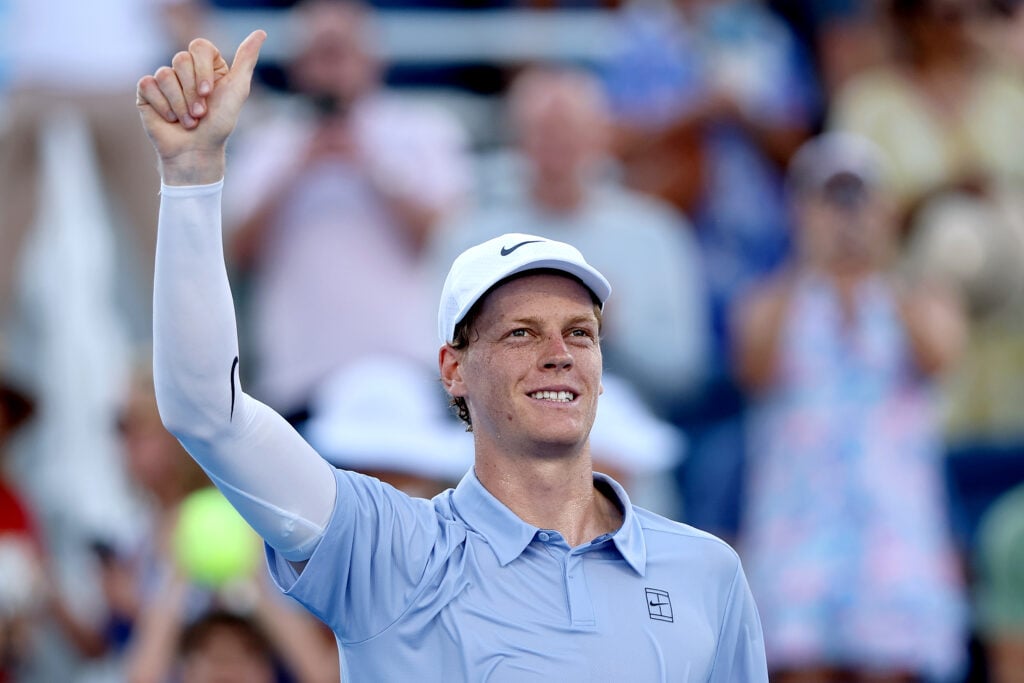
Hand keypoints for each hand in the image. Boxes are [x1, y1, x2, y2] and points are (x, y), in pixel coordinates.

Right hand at [136, 30, 265, 184]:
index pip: (199, 47)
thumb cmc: (219, 124)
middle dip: (192, 92)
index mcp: (207, 65)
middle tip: (201, 113)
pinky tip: (170, 119)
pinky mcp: (147, 91)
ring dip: (180, 104)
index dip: (203, 71)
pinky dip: (163, 106)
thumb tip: (260, 33)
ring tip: (189, 121)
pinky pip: (148, 85)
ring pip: (165, 74)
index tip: (209, 93)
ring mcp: (165, 79)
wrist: (197, 151)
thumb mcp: (238, 90)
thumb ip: (246, 60)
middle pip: (181, 60)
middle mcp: (185, 69)